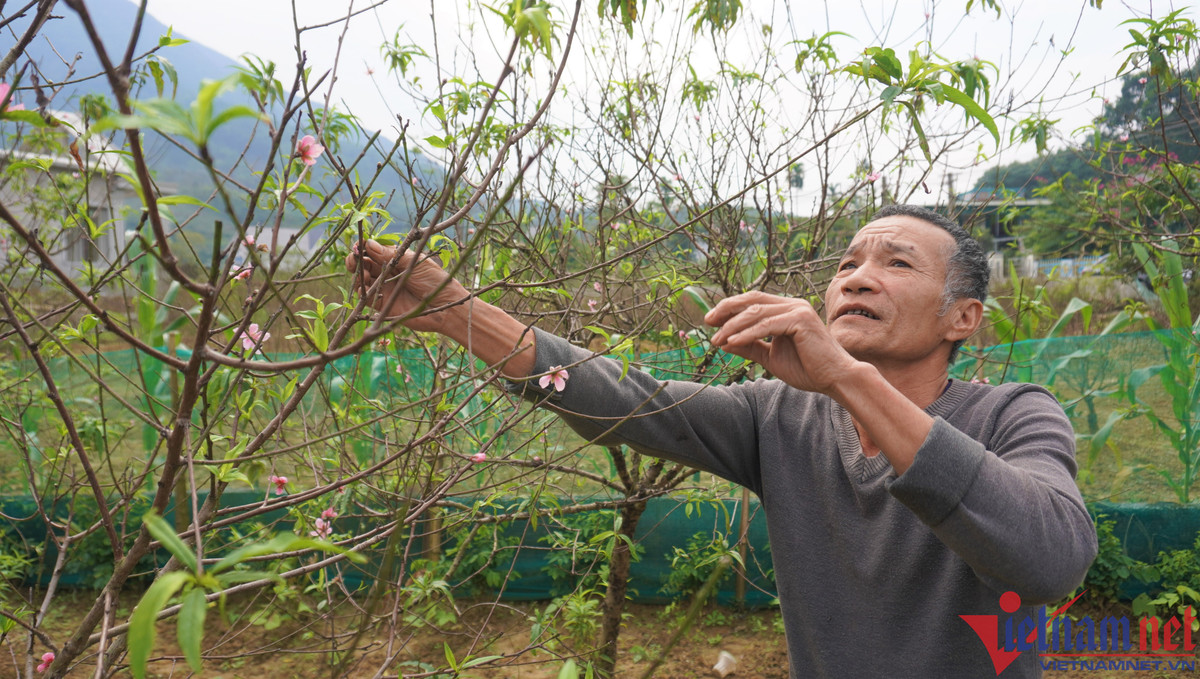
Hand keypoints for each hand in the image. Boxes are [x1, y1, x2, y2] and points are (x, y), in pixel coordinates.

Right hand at [344, 239, 467, 332]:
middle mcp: (387, 273)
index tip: (359, 245)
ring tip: (363, 273)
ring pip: (362, 280)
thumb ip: (389, 255)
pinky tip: (362, 289)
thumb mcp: (412, 262)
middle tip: (354, 258)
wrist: (444, 306)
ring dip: (358, 274)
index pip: (374, 251)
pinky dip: (361, 292)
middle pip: (364, 264)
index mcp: (396, 259)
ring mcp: (384, 288)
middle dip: (356, 259)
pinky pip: (366, 298)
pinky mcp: (382, 305)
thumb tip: (368, 244)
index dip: (364, 248)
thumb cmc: (433, 280)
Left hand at [704, 291, 859, 395]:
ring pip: (756, 312)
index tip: (710, 320)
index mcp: (786, 310)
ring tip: (717, 340)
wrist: (834, 379)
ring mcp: (798, 310)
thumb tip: (724, 342)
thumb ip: (750, 347)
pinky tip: (732, 342)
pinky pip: (766, 325)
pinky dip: (747, 333)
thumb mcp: (770, 357)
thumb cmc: (807, 369)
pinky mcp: (801, 320)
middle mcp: (792, 304)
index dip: (729, 308)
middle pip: (752, 300)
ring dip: (732, 326)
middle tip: (707, 322)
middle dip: (726, 310)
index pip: (753, 301)